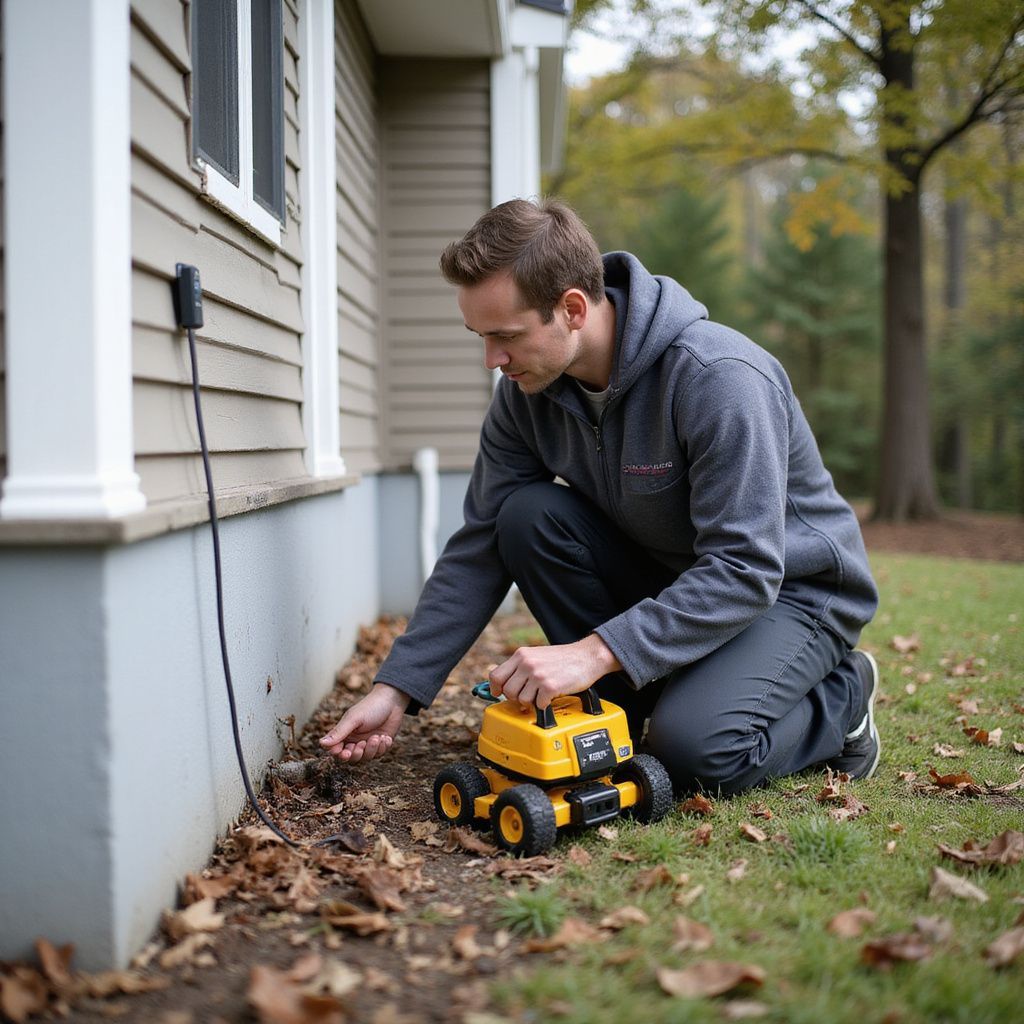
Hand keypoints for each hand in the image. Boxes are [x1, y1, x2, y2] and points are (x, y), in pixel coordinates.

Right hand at [319, 683, 409, 763]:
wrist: (392, 701)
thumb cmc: (371, 707)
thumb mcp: (354, 719)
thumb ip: (339, 732)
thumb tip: (321, 743)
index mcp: (344, 733)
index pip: (335, 750)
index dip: (338, 754)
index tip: (345, 753)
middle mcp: (355, 740)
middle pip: (351, 758)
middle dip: (356, 754)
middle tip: (362, 744)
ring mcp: (368, 743)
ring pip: (366, 758)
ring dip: (372, 749)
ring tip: (377, 737)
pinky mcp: (380, 745)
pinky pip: (379, 754)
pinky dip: (383, 747)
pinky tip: (385, 737)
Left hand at [489, 633, 621, 709]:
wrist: (588, 656)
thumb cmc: (564, 658)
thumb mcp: (537, 655)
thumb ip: (521, 666)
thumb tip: (504, 683)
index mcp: (521, 654)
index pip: (496, 675)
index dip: (495, 688)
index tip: (499, 694)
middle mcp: (527, 663)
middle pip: (507, 691)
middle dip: (516, 698)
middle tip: (528, 696)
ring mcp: (537, 675)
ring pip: (521, 700)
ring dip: (531, 702)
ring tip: (541, 695)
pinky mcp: (549, 686)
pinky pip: (538, 705)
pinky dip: (544, 705)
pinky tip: (551, 697)